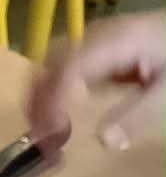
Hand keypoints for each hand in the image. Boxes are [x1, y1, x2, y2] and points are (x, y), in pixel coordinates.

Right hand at [28, 12, 164, 151]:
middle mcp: (101, 34)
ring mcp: (99, 38)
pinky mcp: (100, 47)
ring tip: (43, 128)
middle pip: (52, 59)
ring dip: (40, 94)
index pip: (70, 66)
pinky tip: (58, 112)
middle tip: (39, 135)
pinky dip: (53, 88)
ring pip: (53, 61)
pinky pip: (65, 64)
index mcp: (118, 41)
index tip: (46, 132)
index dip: (52, 98)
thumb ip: (138, 114)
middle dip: (37, 98)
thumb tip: (103, 142)